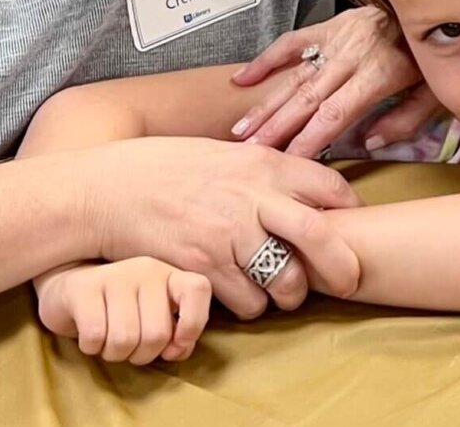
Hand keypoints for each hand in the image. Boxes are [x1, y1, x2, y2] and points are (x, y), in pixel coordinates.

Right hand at [36, 258, 211, 363]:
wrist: (65, 287)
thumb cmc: (116, 309)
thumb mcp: (151, 317)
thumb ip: (175, 334)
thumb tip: (176, 350)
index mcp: (168, 274)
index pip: (198, 289)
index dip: (193, 324)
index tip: (174, 345)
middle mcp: (145, 269)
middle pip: (157, 333)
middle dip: (142, 355)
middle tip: (129, 347)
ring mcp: (114, 275)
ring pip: (125, 339)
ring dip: (115, 354)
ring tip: (108, 342)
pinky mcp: (83, 288)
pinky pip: (95, 336)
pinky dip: (91, 348)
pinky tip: (89, 336)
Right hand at [75, 137, 363, 319]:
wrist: (106, 189)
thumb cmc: (165, 168)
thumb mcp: (224, 153)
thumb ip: (264, 172)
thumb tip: (303, 192)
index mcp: (261, 163)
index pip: (328, 186)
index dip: (349, 211)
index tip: (353, 227)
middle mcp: (250, 197)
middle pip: (321, 236)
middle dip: (342, 266)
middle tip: (348, 281)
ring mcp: (226, 234)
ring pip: (285, 281)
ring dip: (290, 294)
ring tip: (280, 290)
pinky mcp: (201, 267)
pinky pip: (246, 302)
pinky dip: (251, 306)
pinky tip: (239, 294)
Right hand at [230, 8, 441, 156]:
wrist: (431, 3)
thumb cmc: (432, 54)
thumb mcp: (434, 93)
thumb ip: (404, 121)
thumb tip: (369, 144)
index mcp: (379, 73)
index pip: (336, 112)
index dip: (310, 138)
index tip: (289, 160)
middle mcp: (353, 55)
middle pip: (308, 97)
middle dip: (277, 127)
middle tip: (251, 151)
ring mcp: (338, 38)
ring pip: (295, 75)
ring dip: (266, 104)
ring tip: (242, 130)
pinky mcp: (329, 26)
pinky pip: (292, 42)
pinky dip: (266, 59)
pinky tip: (242, 79)